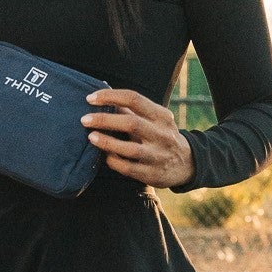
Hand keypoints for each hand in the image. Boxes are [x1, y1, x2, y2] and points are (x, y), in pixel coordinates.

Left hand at [81, 87, 195, 187]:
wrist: (187, 164)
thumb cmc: (161, 135)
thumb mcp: (154, 119)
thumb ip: (131, 109)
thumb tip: (103, 96)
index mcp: (161, 116)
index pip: (134, 99)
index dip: (110, 96)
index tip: (90, 98)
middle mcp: (162, 134)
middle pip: (131, 123)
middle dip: (105, 120)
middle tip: (84, 119)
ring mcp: (158, 155)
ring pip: (129, 149)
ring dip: (107, 142)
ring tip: (91, 136)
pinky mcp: (152, 174)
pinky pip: (128, 168)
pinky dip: (113, 161)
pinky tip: (104, 156)